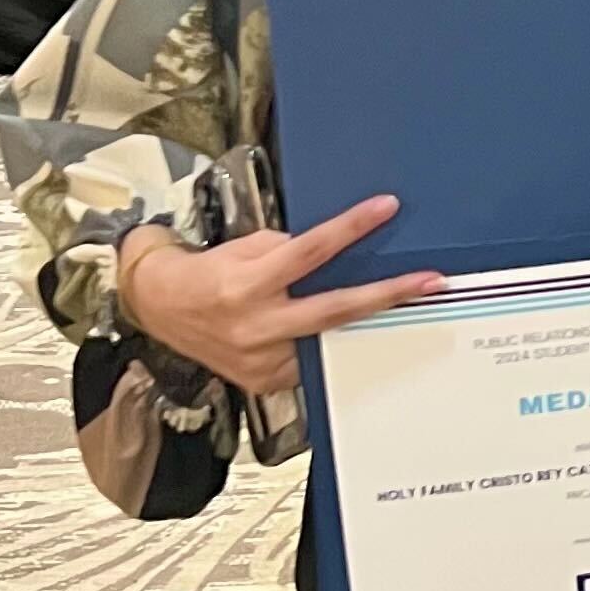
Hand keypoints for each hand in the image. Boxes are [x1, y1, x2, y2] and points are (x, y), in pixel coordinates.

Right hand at [116, 195, 442, 399]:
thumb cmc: (205, 273)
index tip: (386, 209)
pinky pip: (310, 361)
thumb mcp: (242, 248)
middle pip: (335, 309)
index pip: (309, 250)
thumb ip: (286, 251)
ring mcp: (261, 359)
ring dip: (365, 323)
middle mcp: (255, 325)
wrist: (159, 308)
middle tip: (430, 282)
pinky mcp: (264, 381)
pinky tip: (341, 333)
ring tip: (401, 305)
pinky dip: (327, 344)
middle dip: (388, 295)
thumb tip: (332, 252)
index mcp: (247, 283)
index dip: (351, 228)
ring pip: (329, 339)